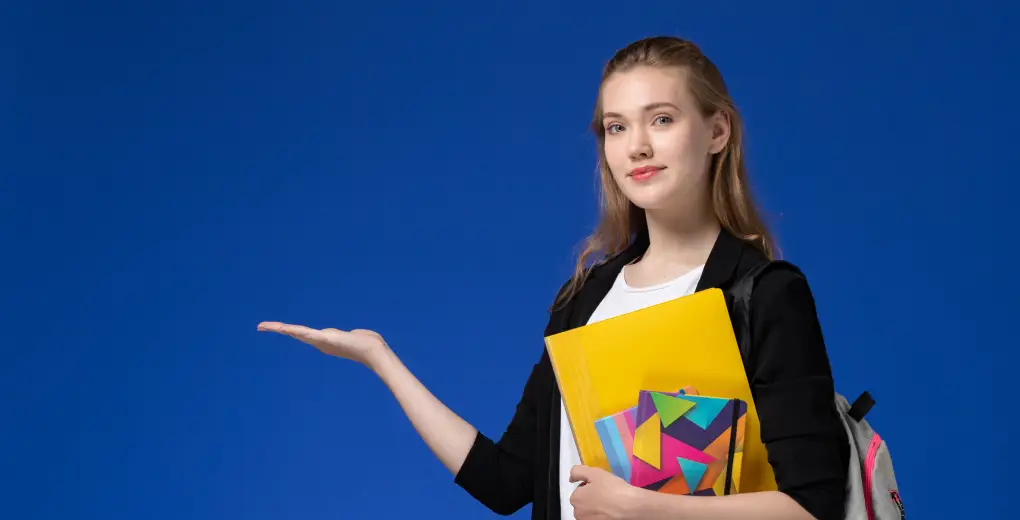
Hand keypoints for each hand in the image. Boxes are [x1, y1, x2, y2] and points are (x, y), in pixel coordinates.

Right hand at [257, 321, 388, 367]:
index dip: (292, 331)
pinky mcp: (325, 339)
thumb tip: (359, 335)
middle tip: (261, 326)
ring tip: (264, 325)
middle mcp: (320, 342)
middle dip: (278, 329)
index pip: (304, 334)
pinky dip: (293, 331)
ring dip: (280, 328)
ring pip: (297, 333)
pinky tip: (283, 328)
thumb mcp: (359, 336)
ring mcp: (321, 341)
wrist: (373, 351)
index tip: (280, 328)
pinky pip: (306, 333)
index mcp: (325, 340)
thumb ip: (355, 335)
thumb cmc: (369, 344)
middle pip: (296, 333)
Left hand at [568, 465, 642, 519]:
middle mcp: (577, 513)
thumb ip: (578, 471)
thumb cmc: (611, 488)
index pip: (580, 489)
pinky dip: (602, 515)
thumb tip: (571, 478)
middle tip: (606, 493)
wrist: (630, 507)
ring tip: (610, 502)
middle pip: (583, 501)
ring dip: (596, 507)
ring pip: (590, 511)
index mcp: (575, 499)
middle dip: (591, 497)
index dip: (590, 485)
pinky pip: (597, 517)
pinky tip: (611, 511)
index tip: (601, 485)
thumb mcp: (594, 472)